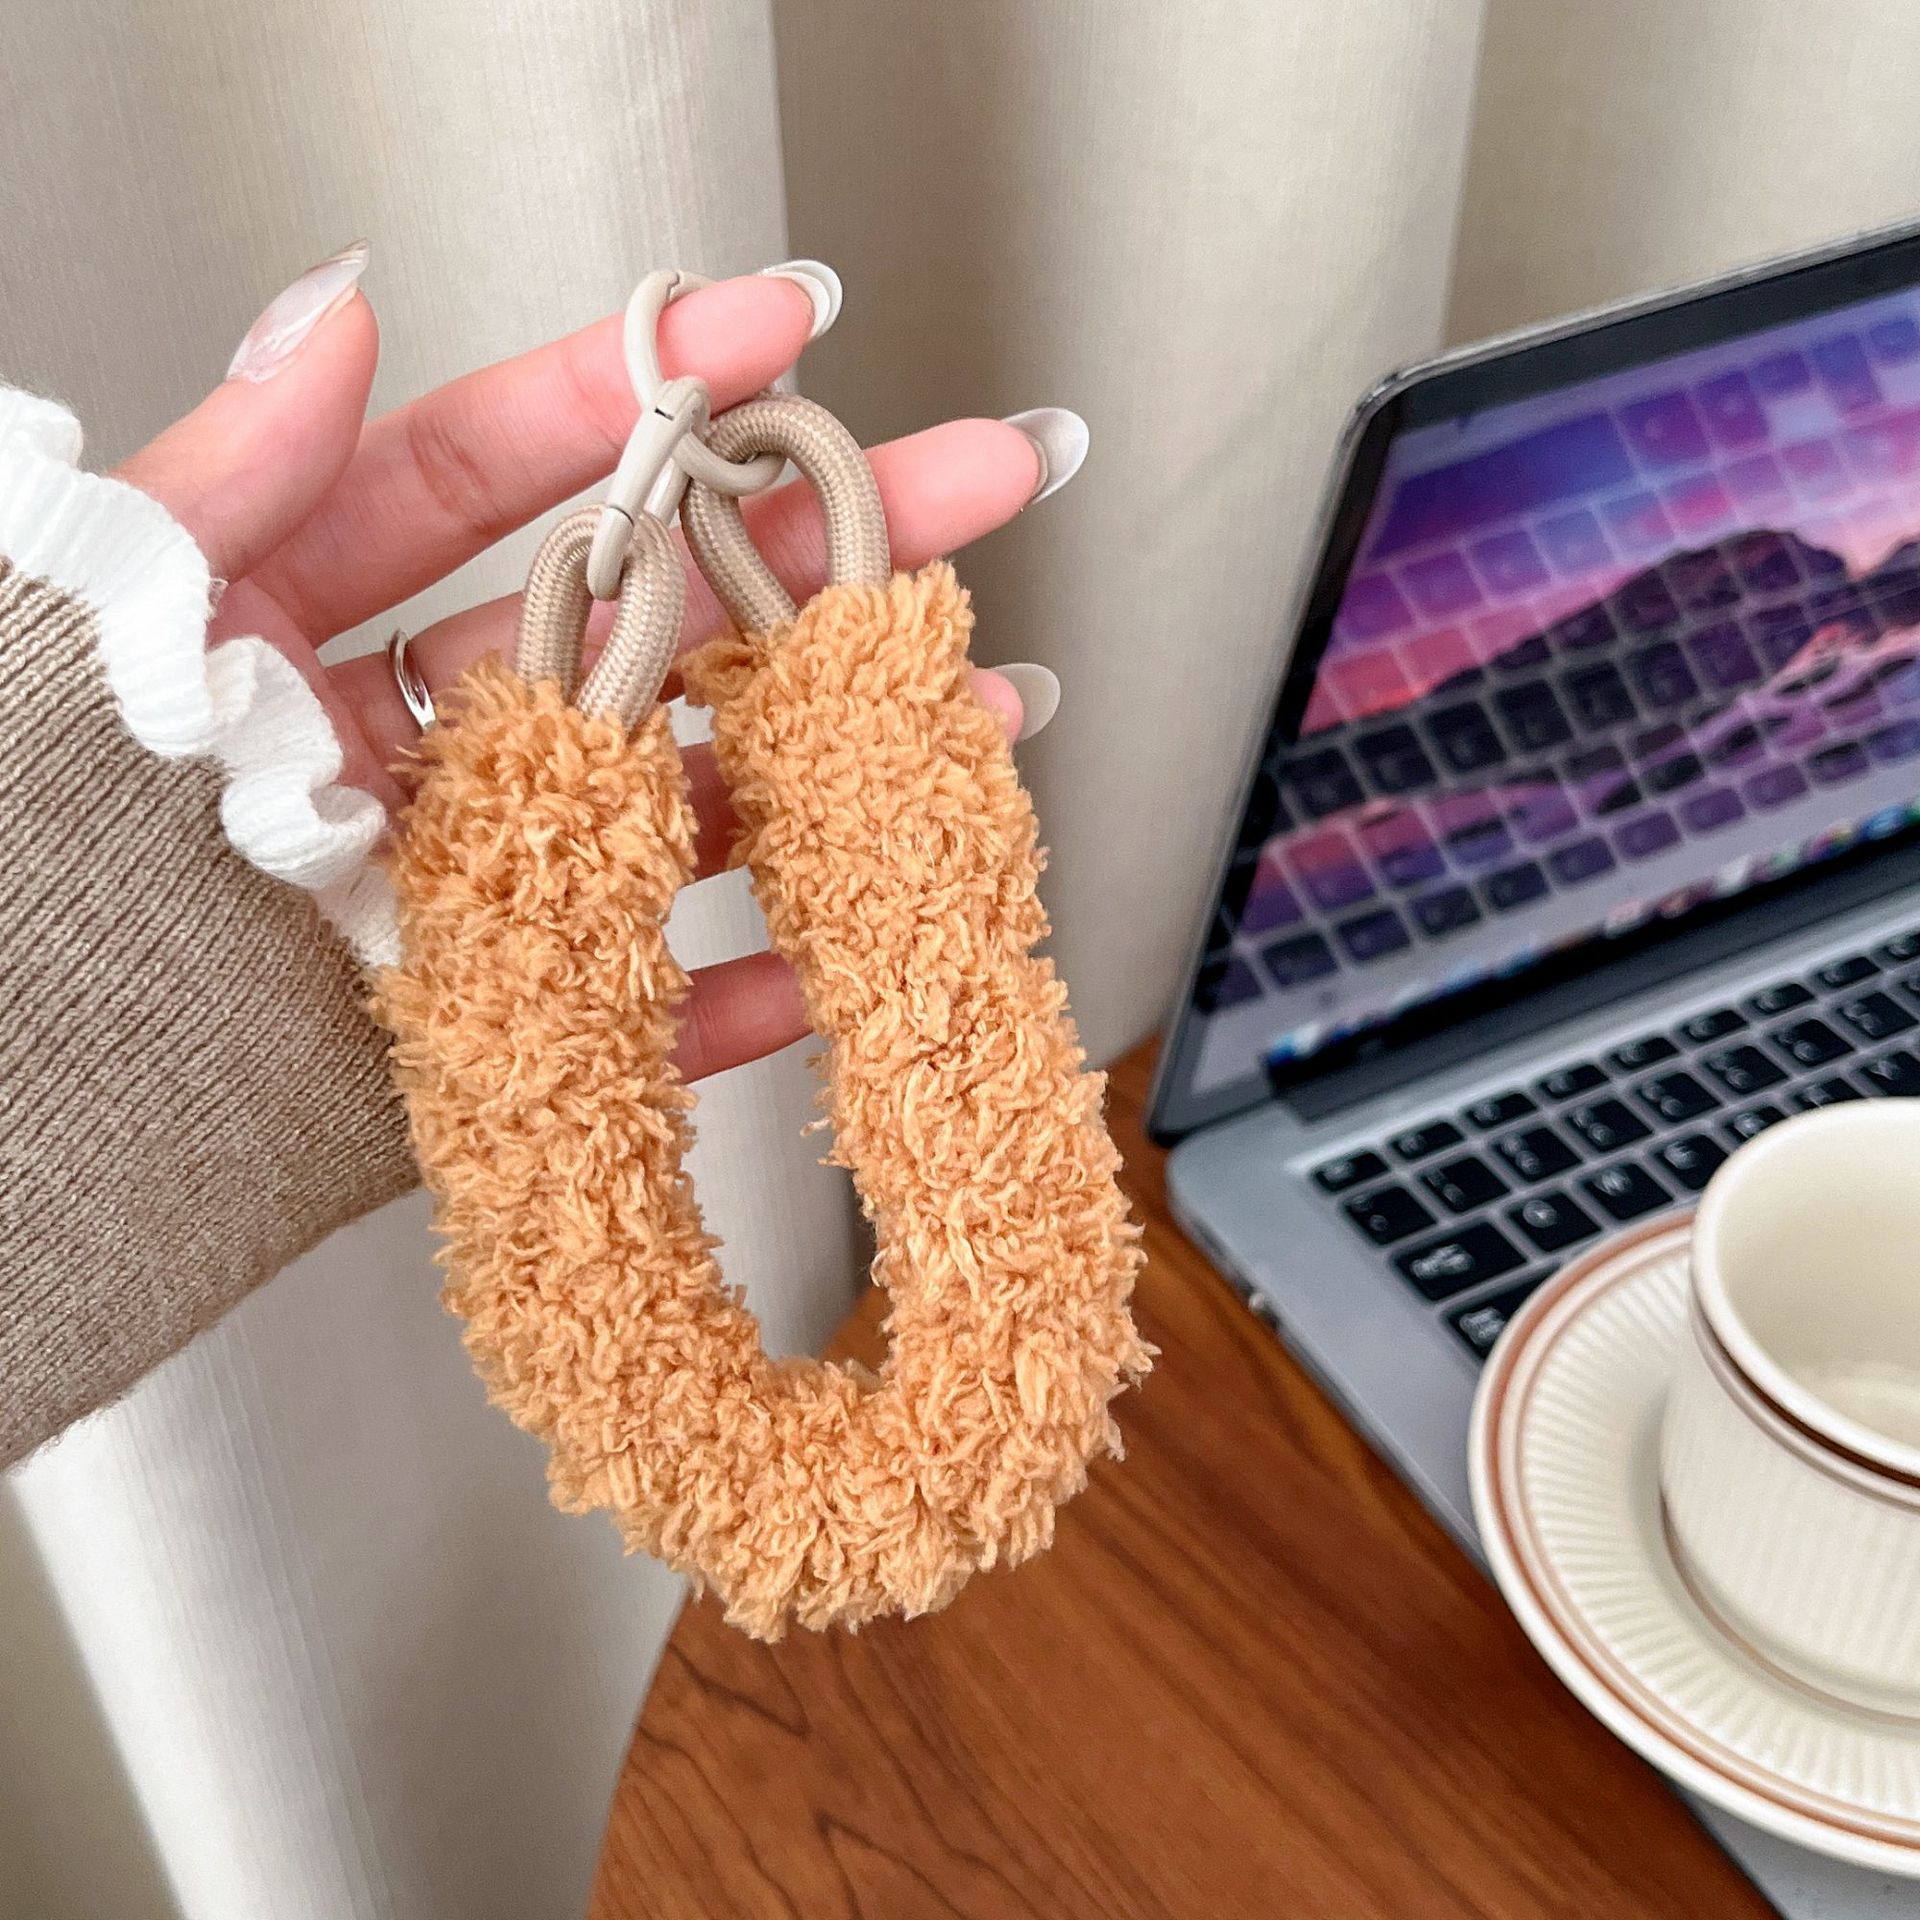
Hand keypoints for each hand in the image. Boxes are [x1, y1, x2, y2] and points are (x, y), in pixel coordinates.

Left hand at [115, 246, 1064, 1081]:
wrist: (27, 1098)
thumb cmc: (27, 852)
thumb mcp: (94, 628)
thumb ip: (232, 475)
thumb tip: (343, 309)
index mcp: (306, 625)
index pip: (503, 477)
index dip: (644, 397)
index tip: (781, 330)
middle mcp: (414, 744)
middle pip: (648, 625)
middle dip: (824, 547)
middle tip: (974, 483)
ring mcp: (471, 886)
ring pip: (685, 809)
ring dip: (836, 760)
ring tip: (974, 707)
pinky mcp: (497, 1031)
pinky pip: (643, 1010)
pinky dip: (750, 992)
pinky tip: (858, 943)